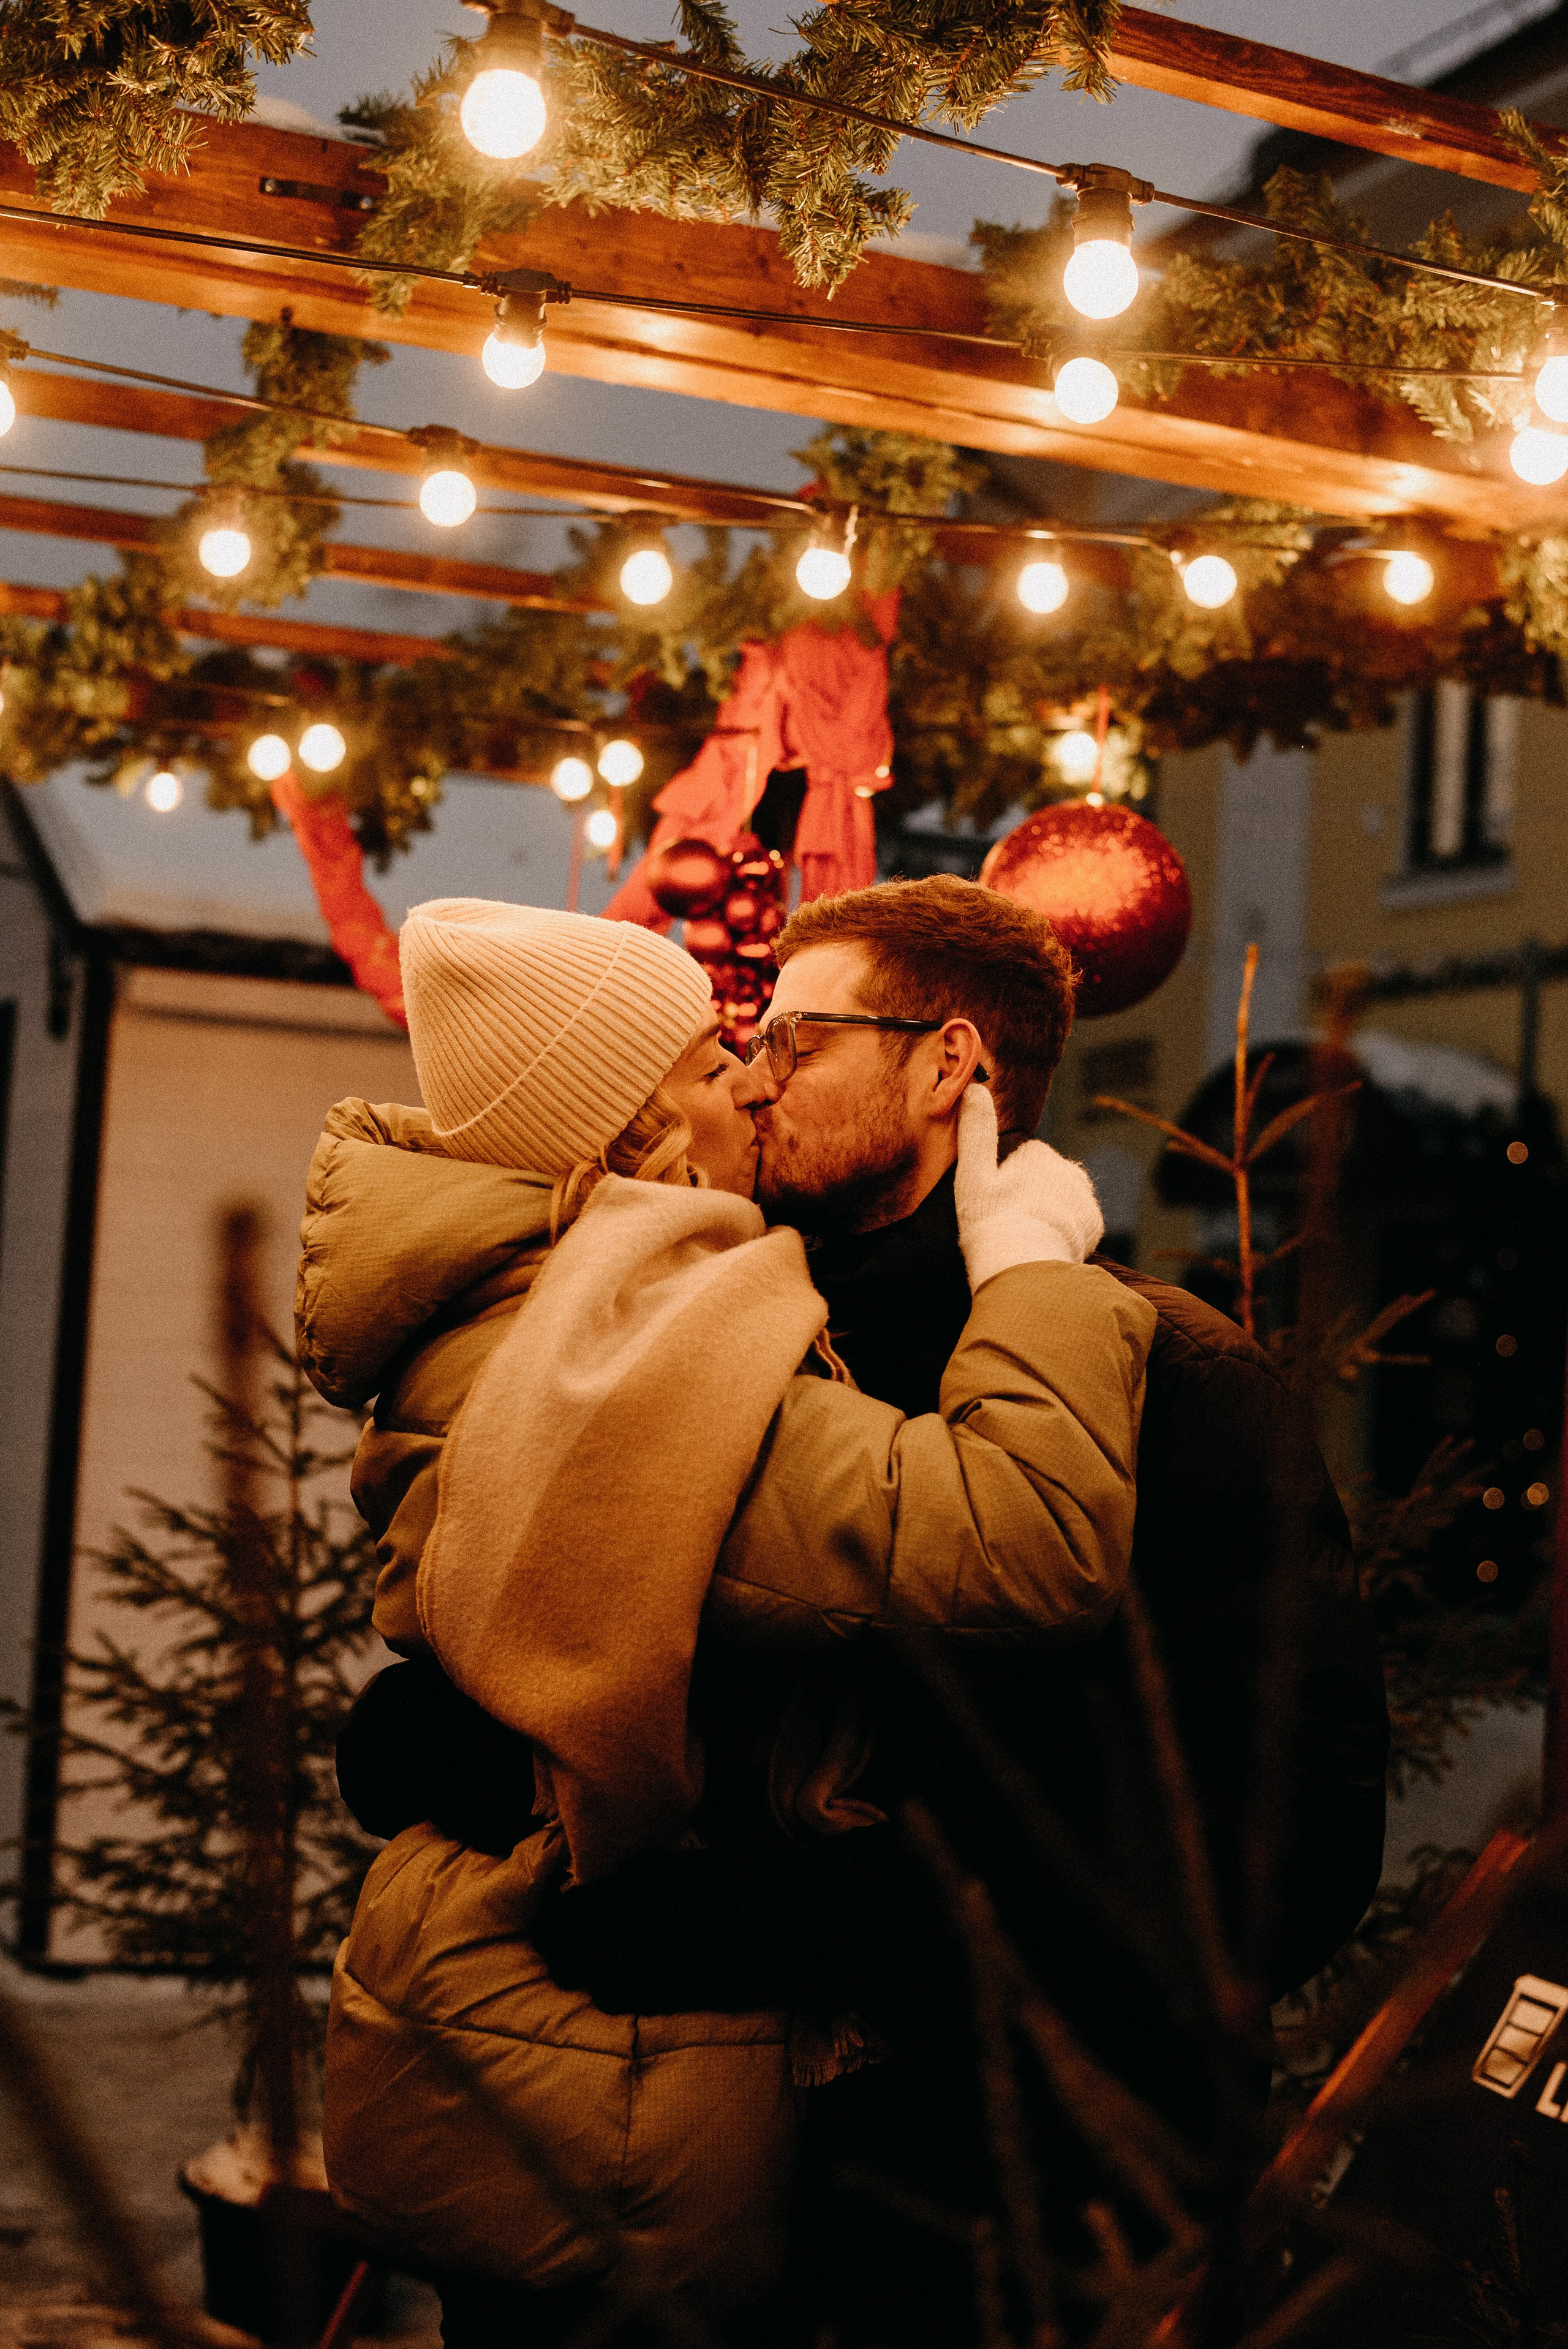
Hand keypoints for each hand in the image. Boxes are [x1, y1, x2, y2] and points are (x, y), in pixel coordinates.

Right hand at [954, 1083, 1103, 1292]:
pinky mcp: (1095, 1224)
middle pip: (1045, 1178)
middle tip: (1008, 1221)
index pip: (1022, 1159)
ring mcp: (1084, 1197)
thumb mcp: (973, 1175)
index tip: (994, 1202)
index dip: (1005, 1181)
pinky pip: (1079, 1221)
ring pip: (1063, 1198)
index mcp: (1038, 1153)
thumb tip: (974, 1087)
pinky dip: (1066, 1230)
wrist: (1025, 1268)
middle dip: (1031, 1193)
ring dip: (1050, 1209)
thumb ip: (975, 1130)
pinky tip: (1046, 1242)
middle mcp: (1067, 1169)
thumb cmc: (991, 1222)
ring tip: (1027, 1234)